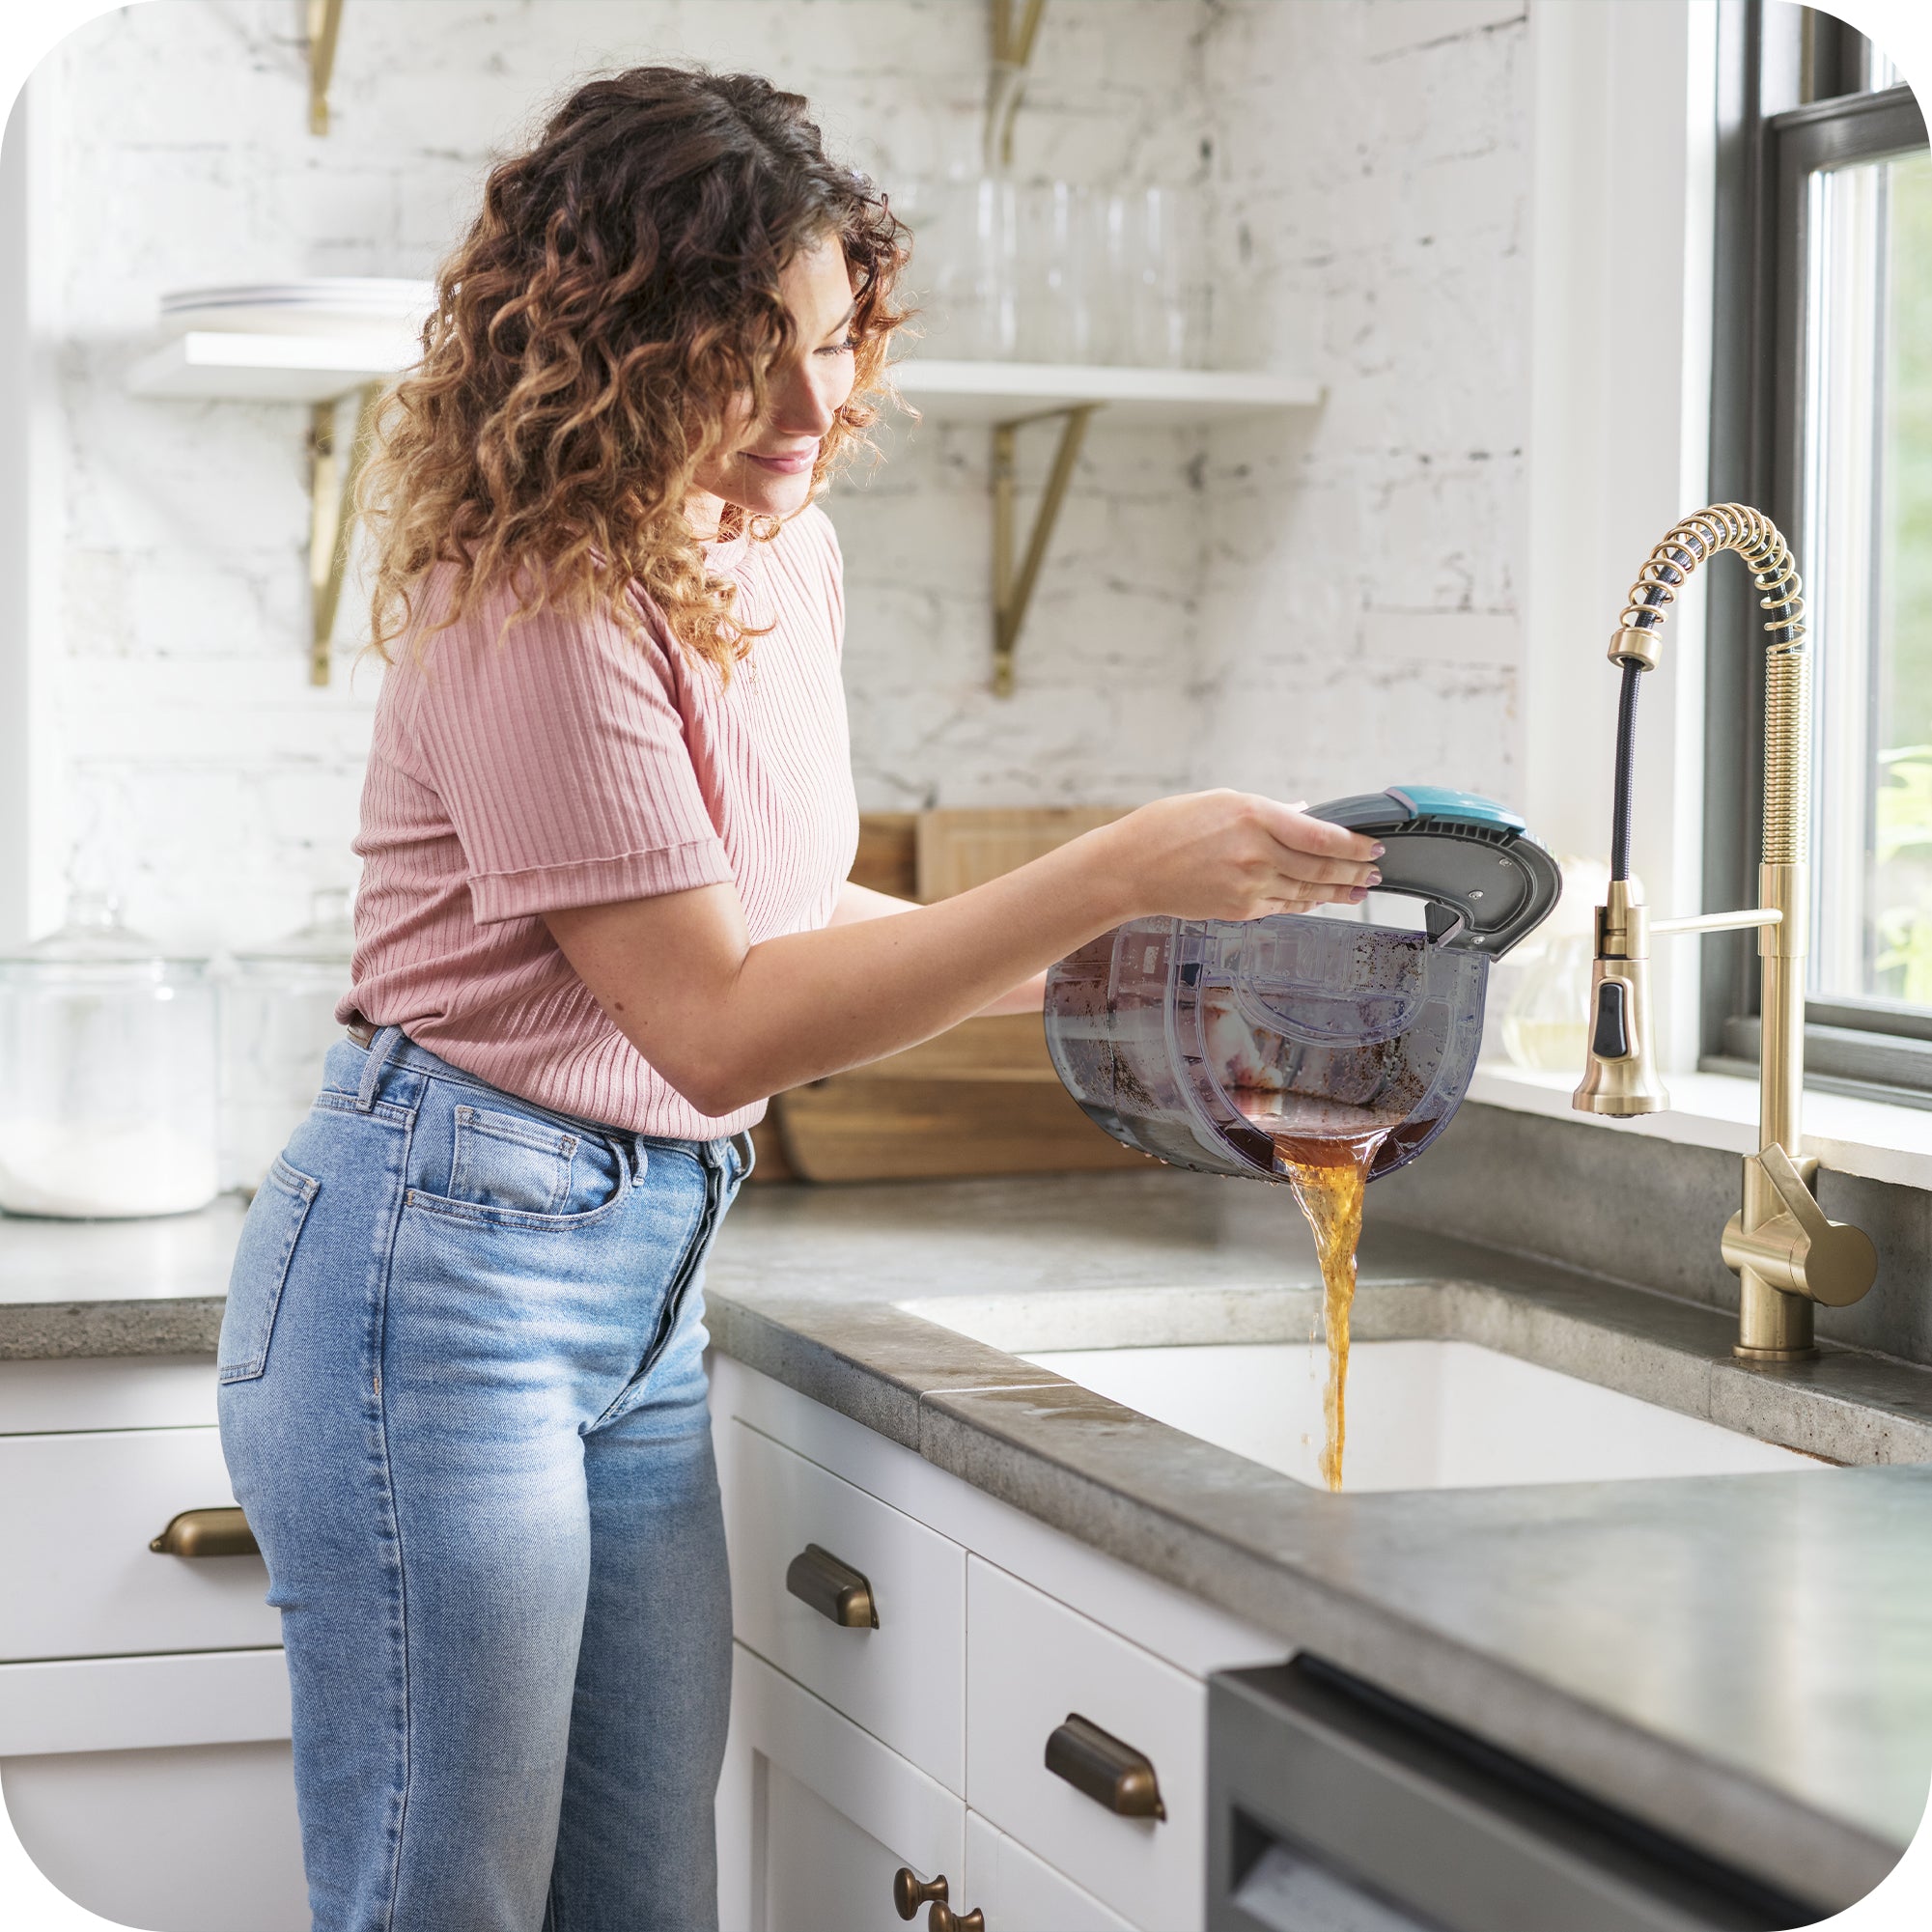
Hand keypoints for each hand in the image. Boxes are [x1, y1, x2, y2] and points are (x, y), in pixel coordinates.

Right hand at [1095, 790, 1381, 922]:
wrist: (1130, 868)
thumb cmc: (1167, 827)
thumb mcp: (1219, 800)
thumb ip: (1267, 810)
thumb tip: (1303, 812)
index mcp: (1253, 815)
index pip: (1321, 836)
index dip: (1354, 846)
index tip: (1373, 848)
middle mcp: (1256, 851)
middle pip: (1321, 868)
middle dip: (1354, 872)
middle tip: (1374, 873)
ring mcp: (1249, 884)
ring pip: (1307, 891)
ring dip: (1337, 892)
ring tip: (1359, 891)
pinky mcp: (1240, 908)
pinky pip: (1282, 906)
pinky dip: (1305, 903)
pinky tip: (1318, 901)